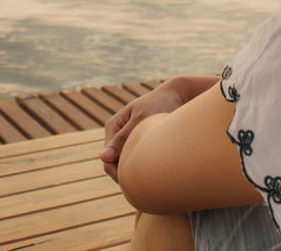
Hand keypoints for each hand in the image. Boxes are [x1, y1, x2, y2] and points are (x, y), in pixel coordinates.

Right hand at [99, 75, 218, 181]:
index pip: (107, 160)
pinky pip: (137, 161)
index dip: (120, 174)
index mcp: (113, 127)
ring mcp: (128, 140)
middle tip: (149, 184)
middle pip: (115, 165)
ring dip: (137, 173)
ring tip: (154, 179)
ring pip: (127, 165)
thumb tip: (103, 157)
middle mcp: (118, 135)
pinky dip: (144, 169)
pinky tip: (157, 175)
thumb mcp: (140, 119)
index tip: (138, 182)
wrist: (177, 95)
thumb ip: (123, 138)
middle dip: (128, 176)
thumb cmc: (158, 104)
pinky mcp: (139, 144)